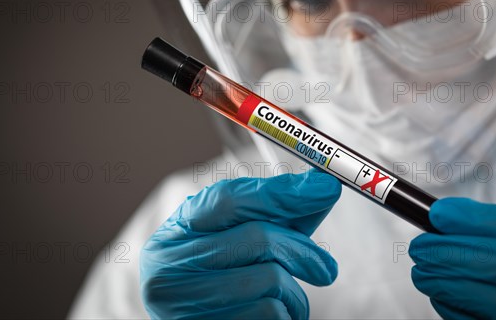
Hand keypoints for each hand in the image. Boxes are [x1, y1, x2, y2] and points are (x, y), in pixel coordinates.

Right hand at [140, 170, 340, 319]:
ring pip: (269, 280)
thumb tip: (321, 187)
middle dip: (302, 249)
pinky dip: (287, 313)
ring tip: (291, 298)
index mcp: (177, 230)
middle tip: (326, 267)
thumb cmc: (215, 277)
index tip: (325, 188)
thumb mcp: (233, 238)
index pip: (230, 199)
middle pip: (257, 238)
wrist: (190, 319)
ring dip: (294, 291)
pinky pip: (269, 314)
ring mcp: (183, 304)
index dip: (283, 191)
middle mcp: (169, 266)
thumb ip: (275, 214)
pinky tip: (279, 313)